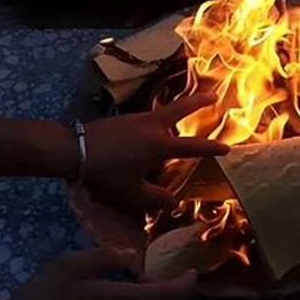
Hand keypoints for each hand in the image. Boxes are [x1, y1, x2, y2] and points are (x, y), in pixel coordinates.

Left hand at [82, 93, 227, 211]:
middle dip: (199, 102)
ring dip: (175, 114)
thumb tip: (174, 203)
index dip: (212, 148)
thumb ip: (156, 198)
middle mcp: (153, 126)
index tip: (227, 148)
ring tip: (181, 120)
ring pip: (163, 114)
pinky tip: (150, 133)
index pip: (193, 147)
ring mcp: (138, 118)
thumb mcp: (132, 193)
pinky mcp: (124, 118)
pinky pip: (148, 118)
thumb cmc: (105, 173)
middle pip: (181, 108)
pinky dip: (157, 122)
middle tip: (213, 96)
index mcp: (159, 145)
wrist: (73, 149)